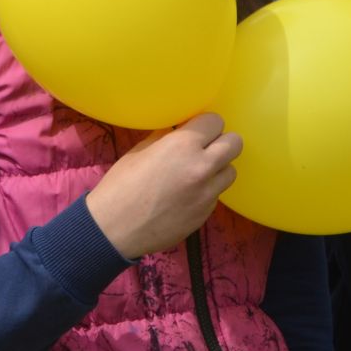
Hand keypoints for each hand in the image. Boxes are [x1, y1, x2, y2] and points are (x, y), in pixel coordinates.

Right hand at [86, 113, 241, 260]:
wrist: (115, 229)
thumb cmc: (121, 186)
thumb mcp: (140, 151)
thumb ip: (166, 137)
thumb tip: (180, 129)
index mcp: (182, 145)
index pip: (215, 121)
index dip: (204, 124)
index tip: (195, 130)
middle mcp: (202, 167)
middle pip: (234, 143)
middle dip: (220, 142)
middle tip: (204, 148)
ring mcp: (208, 193)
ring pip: (230, 171)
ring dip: (217, 168)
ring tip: (196, 173)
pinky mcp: (206, 213)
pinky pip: (217, 194)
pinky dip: (207, 191)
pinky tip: (186, 195)